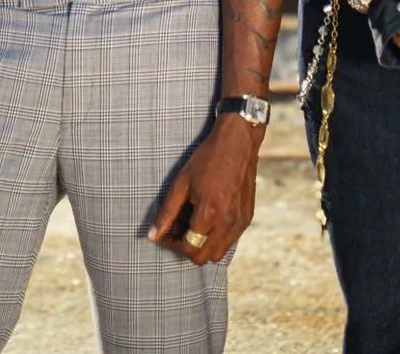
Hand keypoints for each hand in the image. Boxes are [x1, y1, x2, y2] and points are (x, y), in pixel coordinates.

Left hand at [147, 118, 260, 263]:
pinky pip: (230, 240)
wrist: (238, 142)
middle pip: (204, 257)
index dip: (172, 245)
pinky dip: (216, 238)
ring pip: (218, 253)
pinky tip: (208, 219)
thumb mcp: (181, 183)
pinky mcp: (247, 217)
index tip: (166, 234)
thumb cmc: (207, 159)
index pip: (189, 248)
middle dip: (187, 249)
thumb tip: (152, 236)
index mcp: (209, 212)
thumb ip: (167, 213)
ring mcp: (240, 221)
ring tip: (193, 225)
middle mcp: (228, 221)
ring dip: (203, 246)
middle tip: (178, 232)